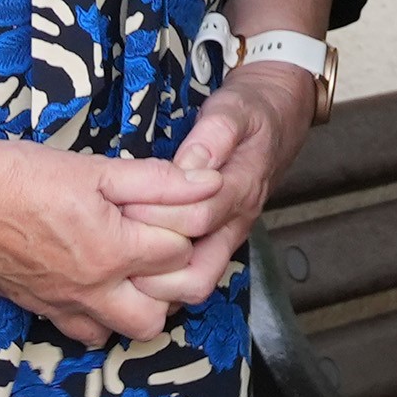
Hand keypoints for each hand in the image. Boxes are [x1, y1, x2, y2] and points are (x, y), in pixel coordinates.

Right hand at [0, 133, 222, 348]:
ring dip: (135, 307)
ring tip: (133, 270)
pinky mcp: (37, 307)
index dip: (185, 229)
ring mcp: (62, 304)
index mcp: (113, 252)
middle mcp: (92, 290)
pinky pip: (79, 330)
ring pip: (119, 331)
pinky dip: (95, 315)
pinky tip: (93, 283)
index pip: (178, 255)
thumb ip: (159, 182)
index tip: (176, 209)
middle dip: (170, 287)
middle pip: (158, 314)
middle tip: (163, 250)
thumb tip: (210, 182)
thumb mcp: (97, 169)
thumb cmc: (22, 174)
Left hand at [114, 64, 322, 297]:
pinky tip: (136, 258)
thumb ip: (212, 136)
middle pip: (198, 275)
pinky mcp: (216, 244)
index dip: (158, 215)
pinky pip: (189, 278)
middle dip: (155, 269)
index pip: (198, 219)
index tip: (125, 200)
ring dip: (156, 282)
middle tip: (119, 243)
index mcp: (242, 189)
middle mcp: (236, 224)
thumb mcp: (234, 110)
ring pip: (194, 286)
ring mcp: (226, 239)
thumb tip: (186, 166)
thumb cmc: (250, 112)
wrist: (277, 119)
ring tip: (123, 255)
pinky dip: (161, 279)